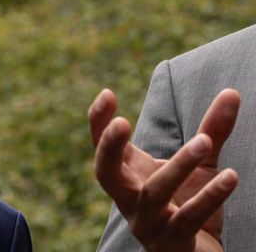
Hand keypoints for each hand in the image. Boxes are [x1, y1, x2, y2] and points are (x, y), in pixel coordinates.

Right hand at [88, 88, 239, 251]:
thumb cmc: (189, 204)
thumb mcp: (199, 163)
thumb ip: (210, 130)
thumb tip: (231, 92)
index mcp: (126, 175)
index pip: (101, 146)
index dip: (98, 122)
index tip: (107, 94)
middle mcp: (128, 199)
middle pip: (105, 173)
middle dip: (109, 148)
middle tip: (122, 123)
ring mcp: (147, 222)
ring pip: (154, 194)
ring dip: (179, 166)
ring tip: (204, 143)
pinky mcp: (173, 242)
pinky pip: (188, 218)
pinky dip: (209, 197)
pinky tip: (230, 176)